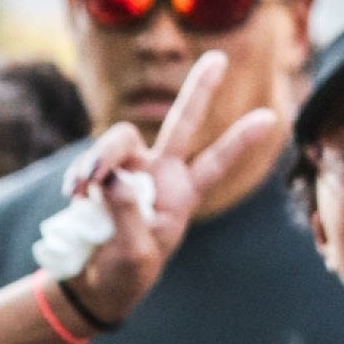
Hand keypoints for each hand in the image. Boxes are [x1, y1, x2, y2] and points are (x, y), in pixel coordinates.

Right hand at [56, 54, 282, 328]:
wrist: (93, 284)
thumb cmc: (125, 274)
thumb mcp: (134, 254)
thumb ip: (126, 215)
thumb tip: (112, 177)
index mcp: (181, 196)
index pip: (214, 164)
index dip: (238, 141)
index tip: (269, 117)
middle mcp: (159, 175)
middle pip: (181, 124)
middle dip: (200, 91)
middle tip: (219, 58)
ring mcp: (128, 171)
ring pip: (120, 142)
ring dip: (99, 158)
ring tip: (82, 187)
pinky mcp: (99, 177)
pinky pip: (90, 163)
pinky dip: (80, 175)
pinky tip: (74, 193)